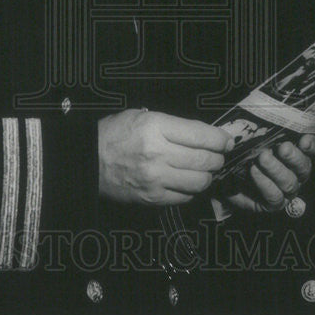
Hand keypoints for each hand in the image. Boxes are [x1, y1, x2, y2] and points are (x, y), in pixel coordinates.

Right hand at [98, 109, 233, 205]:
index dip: (220, 139)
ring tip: (204, 170)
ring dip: (207, 176)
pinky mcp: (152, 198)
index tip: (227, 141)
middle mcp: (158, 154)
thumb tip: (203, 135)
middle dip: (218, 158)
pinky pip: (184, 197)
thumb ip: (172, 124)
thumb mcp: (142, 116)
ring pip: (199, 181)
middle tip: (218, 156)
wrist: (87, 161)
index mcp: (155, 127)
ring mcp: (155, 179)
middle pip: (205, 160)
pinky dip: (191, 190)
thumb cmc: (115, 134)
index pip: (201, 135)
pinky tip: (186, 182)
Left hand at [224, 135, 314, 212]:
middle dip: (294, 156)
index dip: (314, 146)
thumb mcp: (254, 134)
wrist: (225, 172)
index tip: (304, 139)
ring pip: (290, 182)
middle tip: (282, 147)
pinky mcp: (274, 203)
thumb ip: (265, 127)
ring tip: (262, 157)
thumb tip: (266, 113)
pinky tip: (254, 171)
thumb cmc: (243, 149)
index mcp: (297, 153)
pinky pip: (275, 196)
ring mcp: (286, 190)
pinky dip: (265, 183)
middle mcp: (296, 173)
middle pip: (304, 167)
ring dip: (276, 169)